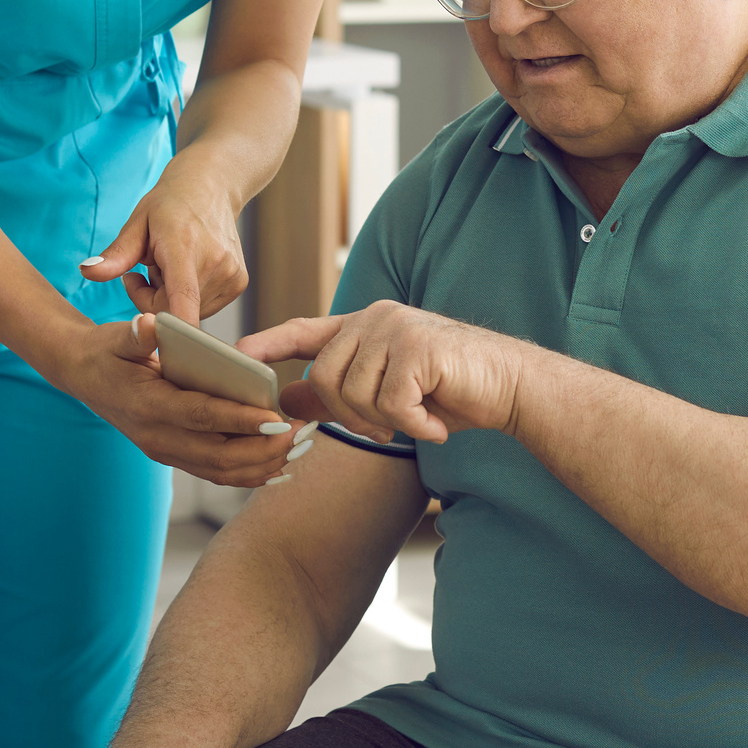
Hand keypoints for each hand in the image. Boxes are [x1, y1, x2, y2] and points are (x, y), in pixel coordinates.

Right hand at [53, 314, 312, 486]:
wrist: (84, 376)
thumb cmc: (108, 352)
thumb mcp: (117, 338)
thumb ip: (136, 335)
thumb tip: (149, 325)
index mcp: (148, 406)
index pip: (201, 416)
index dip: (239, 419)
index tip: (276, 418)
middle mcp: (157, 438)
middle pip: (218, 455)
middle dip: (262, 449)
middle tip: (299, 436)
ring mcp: (165, 452)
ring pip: (221, 471)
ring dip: (262, 466)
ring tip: (298, 449)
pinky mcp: (174, 456)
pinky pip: (216, 474)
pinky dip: (248, 475)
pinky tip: (278, 468)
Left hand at [82, 161, 246, 322]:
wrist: (211, 187)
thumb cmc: (169, 205)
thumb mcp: (137, 223)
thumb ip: (116, 254)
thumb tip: (86, 271)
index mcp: (185, 247)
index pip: (183, 297)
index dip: (173, 326)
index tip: (162, 344)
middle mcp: (216, 264)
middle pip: (173, 311)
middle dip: (151, 301)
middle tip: (145, 271)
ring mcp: (232, 276)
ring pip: (188, 313)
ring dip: (170, 299)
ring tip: (169, 267)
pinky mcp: (238, 284)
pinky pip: (203, 307)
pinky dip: (188, 297)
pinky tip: (186, 271)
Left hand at [243, 301, 528, 445]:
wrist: (511, 388)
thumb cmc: (452, 392)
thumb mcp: (387, 396)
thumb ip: (338, 392)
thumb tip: (286, 396)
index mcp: (366, 325)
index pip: (305, 330)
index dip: (269, 343)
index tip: (236, 354)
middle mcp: (377, 317)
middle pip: (326, 377)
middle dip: (351, 416)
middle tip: (389, 429)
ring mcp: (397, 327)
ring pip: (355, 393)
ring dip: (387, 422)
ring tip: (420, 419)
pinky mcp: (418, 347)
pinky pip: (390, 402)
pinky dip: (413, 424)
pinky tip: (436, 422)